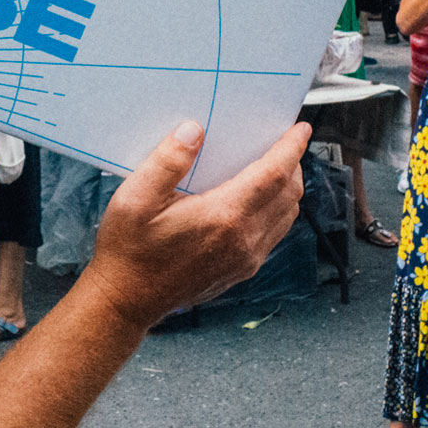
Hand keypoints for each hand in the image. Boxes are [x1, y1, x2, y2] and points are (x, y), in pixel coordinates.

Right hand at [79, 121, 308, 331]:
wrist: (128, 299)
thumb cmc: (129, 250)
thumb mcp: (135, 198)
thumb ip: (167, 161)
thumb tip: (193, 130)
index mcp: (222, 217)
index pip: (274, 175)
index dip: (291, 148)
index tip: (300, 129)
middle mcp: (242, 240)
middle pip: (289, 194)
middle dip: (292, 164)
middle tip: (283, 143)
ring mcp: (245, 259)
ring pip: (286, 216)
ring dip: (287, 189)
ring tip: (274, 169)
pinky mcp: (241, 270)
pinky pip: (273, 235)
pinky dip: (276, 211)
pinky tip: (257, 201)